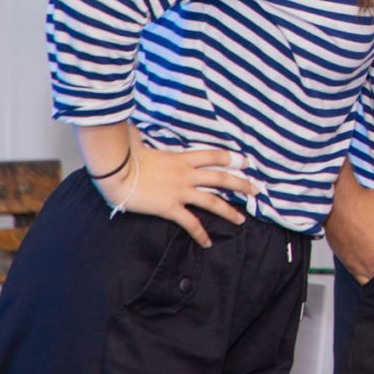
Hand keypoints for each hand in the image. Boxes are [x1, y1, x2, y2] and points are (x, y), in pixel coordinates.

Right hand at [95, 138, 259, 248]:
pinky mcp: (170, 207)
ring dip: (229, 211)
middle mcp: (186, 173)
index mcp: (182, 157)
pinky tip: (207, 242)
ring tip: (242, 220)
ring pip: (212, 201)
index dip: (232, 158)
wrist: (116, 171)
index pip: (214, 156)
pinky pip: (190, 222)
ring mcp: (180, 190)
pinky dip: (200, 233)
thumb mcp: (143, 142)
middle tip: (256, 189)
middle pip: (221, 178)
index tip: (246, 162)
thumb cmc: (126, 156)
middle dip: (241, 184)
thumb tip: (137, 130)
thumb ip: (146, 138)